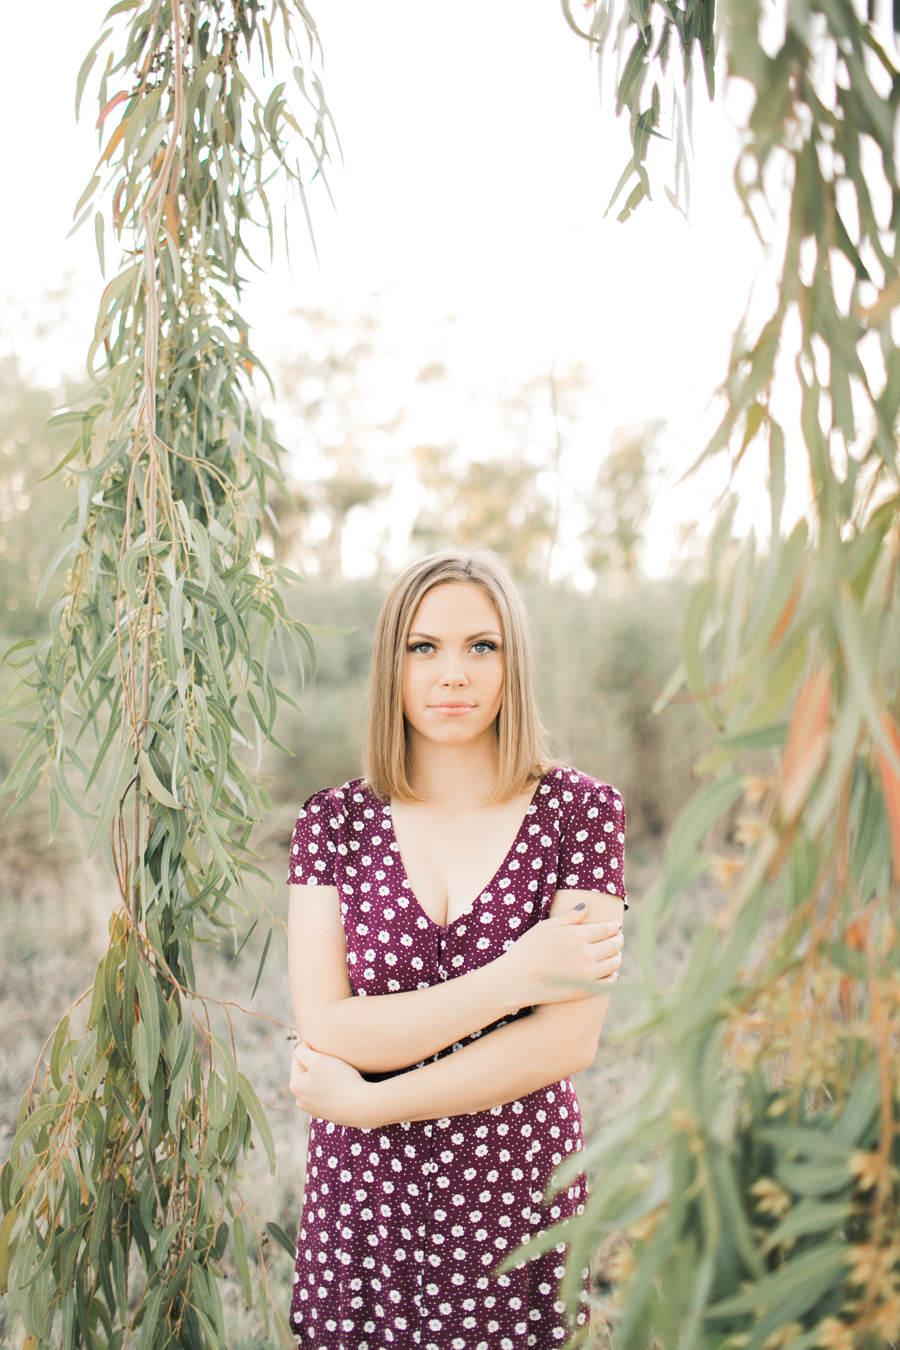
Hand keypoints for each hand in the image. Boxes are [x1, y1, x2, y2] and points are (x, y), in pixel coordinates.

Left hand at [289, 1042, 373, 1127]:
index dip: (313, 1050)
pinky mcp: (327, 1114)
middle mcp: (300, 1100)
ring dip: (324, 1076)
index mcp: (295, 1086)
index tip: (327, 1052)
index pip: (298, 1058)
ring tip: (339, 1075)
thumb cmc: (340, 1081)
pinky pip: (325, 1094)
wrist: (362, 1106)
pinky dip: (331, 1089)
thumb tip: (298, 1047)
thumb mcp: (318, 1060)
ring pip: (316, 1083)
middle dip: (317, 1064)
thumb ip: (302, 1051)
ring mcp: (313, 1109)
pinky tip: (342, 1087)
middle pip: (306, 1072)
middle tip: (334, 1063)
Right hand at [496, 906, 622, 1006]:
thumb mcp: (544, 927)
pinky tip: (608, 972)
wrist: (516, 981)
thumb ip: (568, 917)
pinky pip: (609, 982)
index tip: (614, 926)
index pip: (607, 928)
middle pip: (614, 944)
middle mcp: (586, 954)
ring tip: (614, 953)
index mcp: (577, 935)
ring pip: (614, 963)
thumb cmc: (526, 950)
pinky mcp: (585, 990)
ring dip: (617, 956)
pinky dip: (613, 975)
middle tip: (618, 938)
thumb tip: (585, 907)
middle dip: (618, 939)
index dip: (613, 926)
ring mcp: (587, 974)